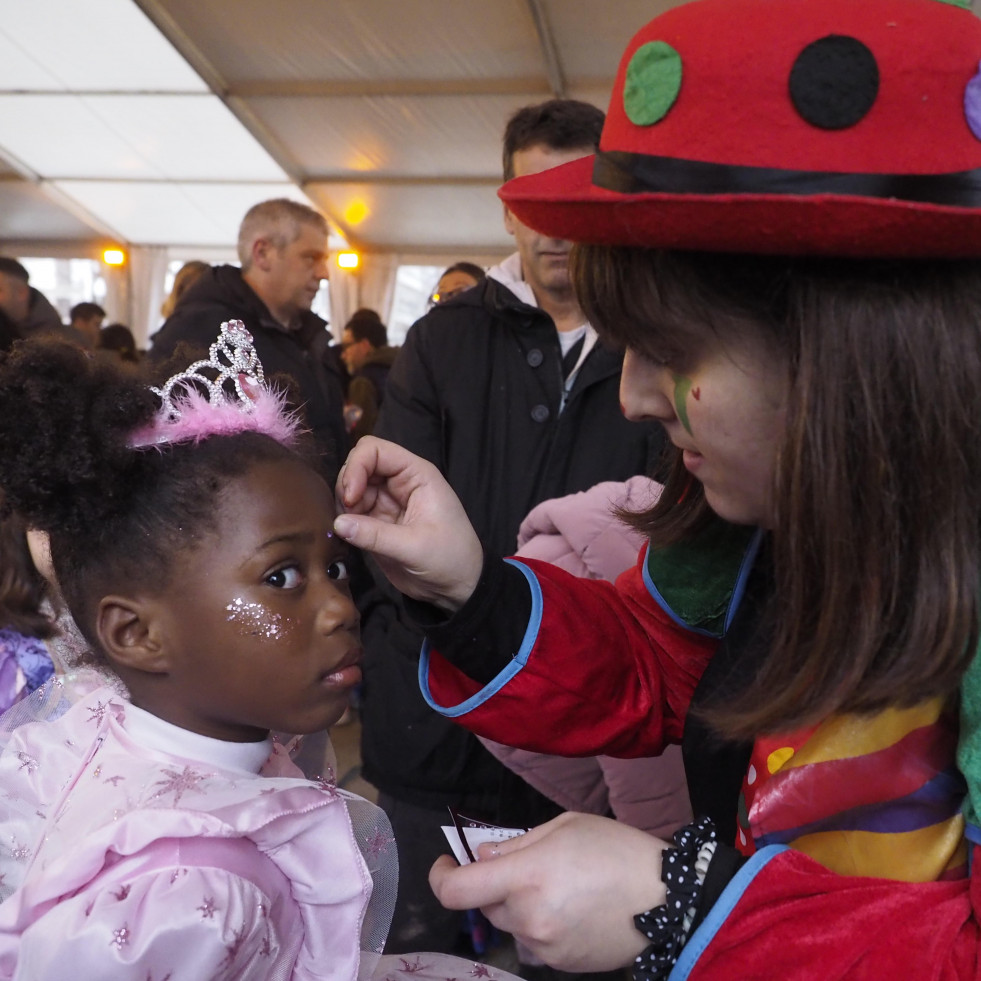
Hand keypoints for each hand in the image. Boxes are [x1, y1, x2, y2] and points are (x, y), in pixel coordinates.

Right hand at [334, 436, 482, 611]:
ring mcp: (386, 502)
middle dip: (347, 486)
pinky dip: (344, 520)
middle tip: (347, 516)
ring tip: (350, 529)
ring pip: (351, 488)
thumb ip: (375, 535)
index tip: (351, 498)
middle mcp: (399, 483)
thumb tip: (338, 524)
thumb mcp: (415, 547)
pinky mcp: (377, 522)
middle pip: (358, 465)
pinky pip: (351, 512)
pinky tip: (348, 535)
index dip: (356, 467)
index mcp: (416, 475)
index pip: (375, 450)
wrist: (457, 587)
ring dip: (343, 505)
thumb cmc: (450, 559)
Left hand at [430, 812, 666, 971]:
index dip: (440, 877)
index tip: (446, 864)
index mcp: (526, 876)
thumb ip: (517, 843)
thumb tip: (483, 857)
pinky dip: (542, 924)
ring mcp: (544, 946)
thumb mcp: (565, 826)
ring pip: (512, 923)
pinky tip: (574, 909)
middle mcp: (528, 917)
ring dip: (521, 905)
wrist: (667, 901)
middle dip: (496, 885)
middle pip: (486, 905)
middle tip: (529, 866)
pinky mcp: (561, 965)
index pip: (458, 890)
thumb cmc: (616, 850)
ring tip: (561, 887)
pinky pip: (535, 941)